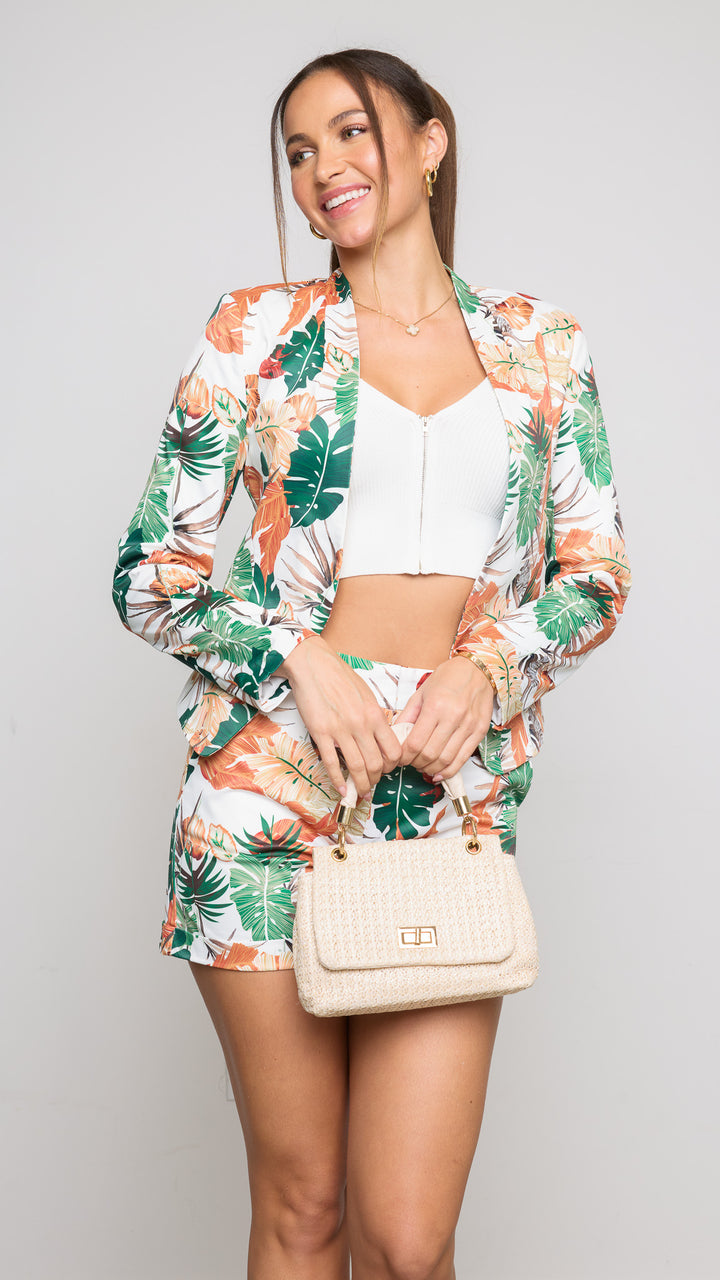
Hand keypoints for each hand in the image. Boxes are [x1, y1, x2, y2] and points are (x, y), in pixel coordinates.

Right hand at [277, 636, 403, 798]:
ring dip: (359, 785)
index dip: (392, 766)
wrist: (313, 664)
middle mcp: (361, 724)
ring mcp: (340, 729)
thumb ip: (374, 717)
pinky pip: (331, 762)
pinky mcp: (320, 732)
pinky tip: (341, 789)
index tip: (385, 770)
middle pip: (376, 764)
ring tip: (358, 793)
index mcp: (375, 714)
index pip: (393, 750)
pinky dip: (338, 780)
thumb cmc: (340, 677)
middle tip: (371, 787)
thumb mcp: (366, 695)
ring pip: (357, 767)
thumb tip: (380, 737)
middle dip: (375, 780)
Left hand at [391, 657, 494, 782]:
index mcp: (435, 706)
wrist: (478, 670)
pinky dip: (449, 771)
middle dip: (416, 763)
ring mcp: (468, 726)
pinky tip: (439, 773)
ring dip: (431, 768)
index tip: (400, 758)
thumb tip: (395, 735)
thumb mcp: (421, 692)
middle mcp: (453, 717)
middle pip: (430, 754)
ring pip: (446, 760)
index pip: (415, 743)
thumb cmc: (448, 678)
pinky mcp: (479, 732)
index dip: (404, 756)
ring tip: (423, 766)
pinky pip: (463, 759)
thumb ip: (408, 715)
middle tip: (411, 762)